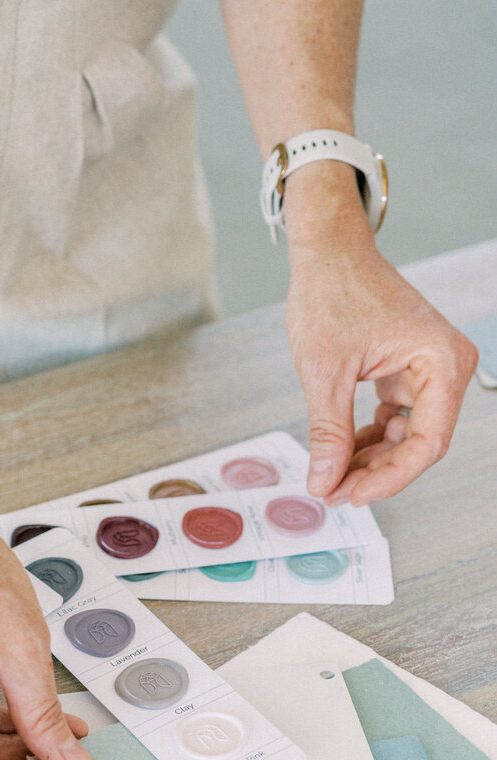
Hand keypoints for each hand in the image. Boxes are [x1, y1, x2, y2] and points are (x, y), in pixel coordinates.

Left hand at [284, 172, 477, 505]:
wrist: (328, 253)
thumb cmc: (332, 292)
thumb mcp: (325, 372)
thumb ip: (329, 433)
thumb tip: (324, 482)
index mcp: (442, 361)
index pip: (427, 443)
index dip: (389, 478)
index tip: (349, 495)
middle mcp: (447, 367)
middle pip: (420, 444)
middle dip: (375, 472)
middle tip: (331, 491)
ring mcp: (430, 371)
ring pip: (407, 437)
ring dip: (370, 460)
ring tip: (330, 476)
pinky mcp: (409, 373)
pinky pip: (397, 420)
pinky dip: (369, 439)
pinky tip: (340, 452)